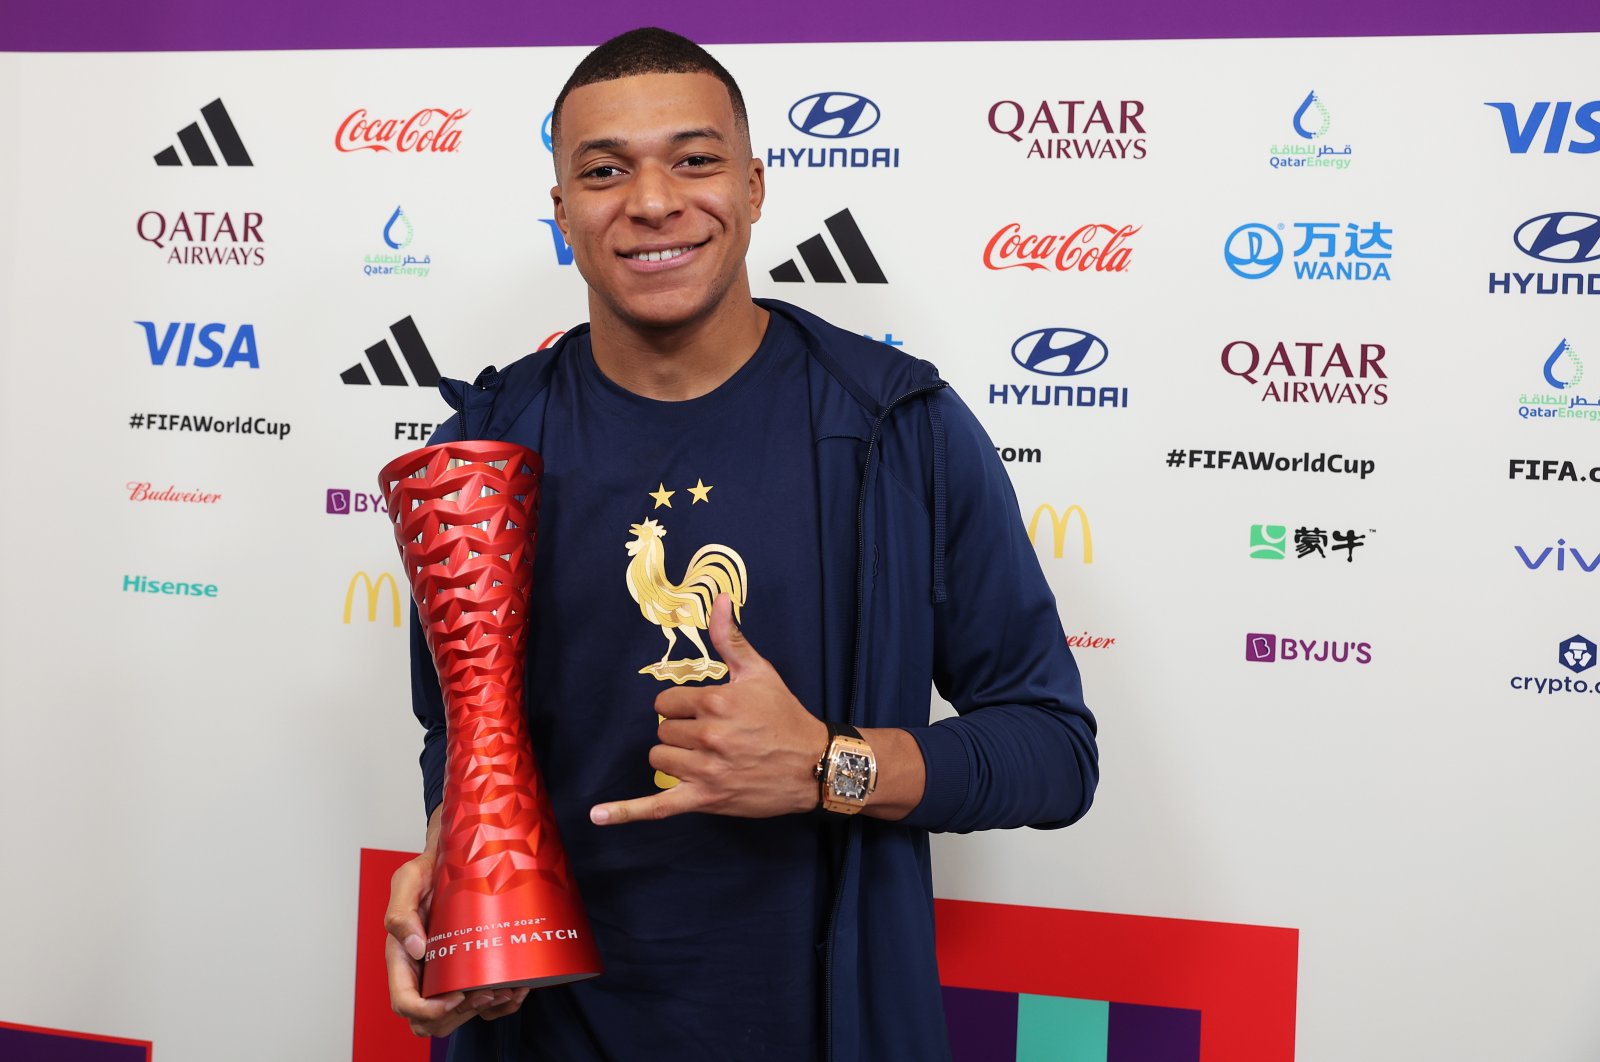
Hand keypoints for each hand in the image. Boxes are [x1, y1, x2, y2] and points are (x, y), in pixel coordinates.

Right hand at [384, 821, 529, 1035]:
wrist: (451, 858)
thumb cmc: (426, 871)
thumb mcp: (407, 880)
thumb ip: (401, 913)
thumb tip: (415, 948)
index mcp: (402, 957)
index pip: (404, 1002)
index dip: (426, 1009)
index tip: (453, 996)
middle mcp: (421, 971)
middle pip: (428, 1020)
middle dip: (456, 1015)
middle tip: (484, 992)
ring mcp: (443, 974)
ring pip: (452, 1018)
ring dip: (478, 1012)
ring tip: (502, 990)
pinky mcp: (465, 970)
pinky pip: (479, 1005)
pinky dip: (497, 1006)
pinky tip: (513, 988)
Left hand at [590, 593, 826, 823]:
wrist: (814, 765)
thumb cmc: (785, 716)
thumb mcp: (760, 672)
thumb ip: (730, 638)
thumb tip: (718, 599)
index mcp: (715, 702)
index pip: (666, 702)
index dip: (681, 706)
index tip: (703, 711)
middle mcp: (708, 736)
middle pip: (662, 731)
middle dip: (681, 731)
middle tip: (713, 735)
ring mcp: (705, 770)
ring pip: (660, 759)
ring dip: (674, 757)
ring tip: (704, 757)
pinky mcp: (705, 799)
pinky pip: (657, 807)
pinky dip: (626, 812)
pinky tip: (597, 815)